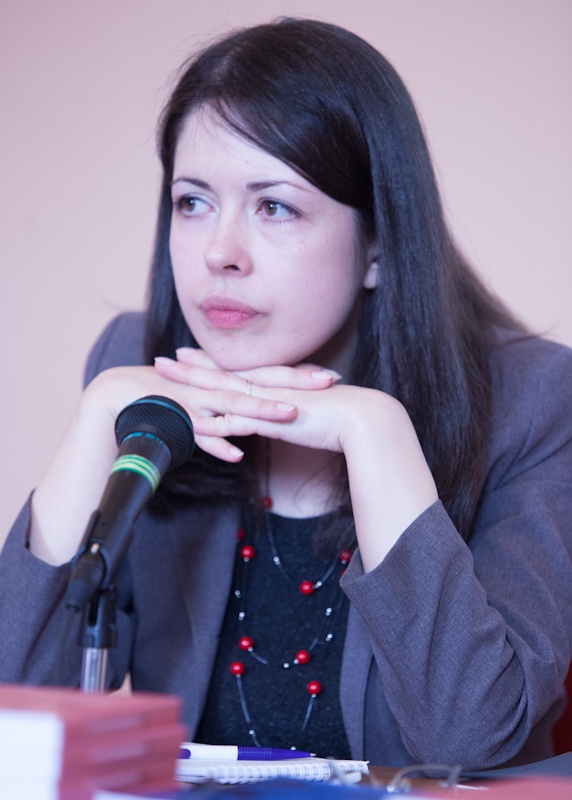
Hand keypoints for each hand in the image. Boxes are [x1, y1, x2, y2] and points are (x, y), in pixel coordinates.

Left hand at [156, 348, 438, 570]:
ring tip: (166, 382)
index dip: (208, 364)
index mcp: (274, 385)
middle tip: (161, 360)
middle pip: (220, 376)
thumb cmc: (340, 418)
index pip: (234, 371)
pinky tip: (194, 425)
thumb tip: (281, 417)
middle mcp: (267, 389)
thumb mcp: (307, 413)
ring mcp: (269, 403)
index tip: (187, 356)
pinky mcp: (275, 422)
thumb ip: (289, 414)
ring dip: (192, 389)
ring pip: (222, 393)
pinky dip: (216, 424)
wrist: (363, 418)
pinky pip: (239, 423)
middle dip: (189, 369)